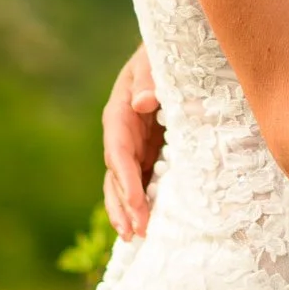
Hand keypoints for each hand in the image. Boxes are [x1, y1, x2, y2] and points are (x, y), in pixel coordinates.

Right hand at [102, 44, 163, 239]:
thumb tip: (142, 102)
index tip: (136, 204)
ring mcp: (135, 146)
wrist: (172, 52)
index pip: (118, 153)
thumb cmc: (162, 54)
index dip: (126, 180)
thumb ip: (149, 78)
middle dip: (123, 205)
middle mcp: (122, 135)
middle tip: (135, 233)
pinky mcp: (149, 152)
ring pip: (125, 184)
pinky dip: (143, 202)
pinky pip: (143, 180)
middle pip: (116, 176)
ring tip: (135, 237)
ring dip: (128, 210)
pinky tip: (150, 224)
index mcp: (119, 114)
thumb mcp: (154, 60)